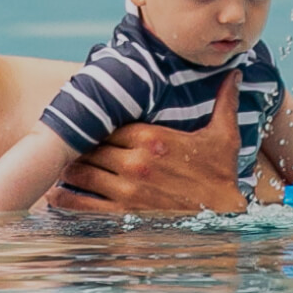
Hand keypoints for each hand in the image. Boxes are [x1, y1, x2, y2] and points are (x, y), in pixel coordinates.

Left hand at [47, 70, 246, 213]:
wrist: (224, 220)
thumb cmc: (221, 177)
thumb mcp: (225, 135)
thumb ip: (224, 102)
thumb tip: (235, 72)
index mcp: (152, 139)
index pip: (110, 126)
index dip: (98, 127)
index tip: (91, 127)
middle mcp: (135, 163)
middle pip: (92, 149)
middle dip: (80, 148)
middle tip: (67, 146)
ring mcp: (126, 191)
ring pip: (82, 175)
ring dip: (68, 172)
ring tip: (59, 169)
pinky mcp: (122, 217)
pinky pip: (84, 206)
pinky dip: (67, 200)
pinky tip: (57, 196)